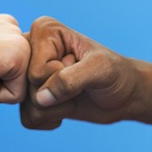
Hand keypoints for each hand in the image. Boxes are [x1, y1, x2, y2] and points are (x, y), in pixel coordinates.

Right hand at [20, 16, 145, 128]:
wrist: (124, 95)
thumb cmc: (116, 74)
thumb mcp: (100, 70)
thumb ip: (70, 79)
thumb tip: (40, 99)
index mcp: (44, 31)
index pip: (36, 71)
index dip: (61, 77)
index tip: (79, 65)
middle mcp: (30, 50)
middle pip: (28, 90)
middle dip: (58, 96)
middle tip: (78, 83)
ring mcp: (28, 75)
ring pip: (28, 107)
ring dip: (57, 110)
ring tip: (74, 95)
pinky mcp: (31, 97)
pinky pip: (29, 119)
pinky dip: (50, 120)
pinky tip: (66, 108)